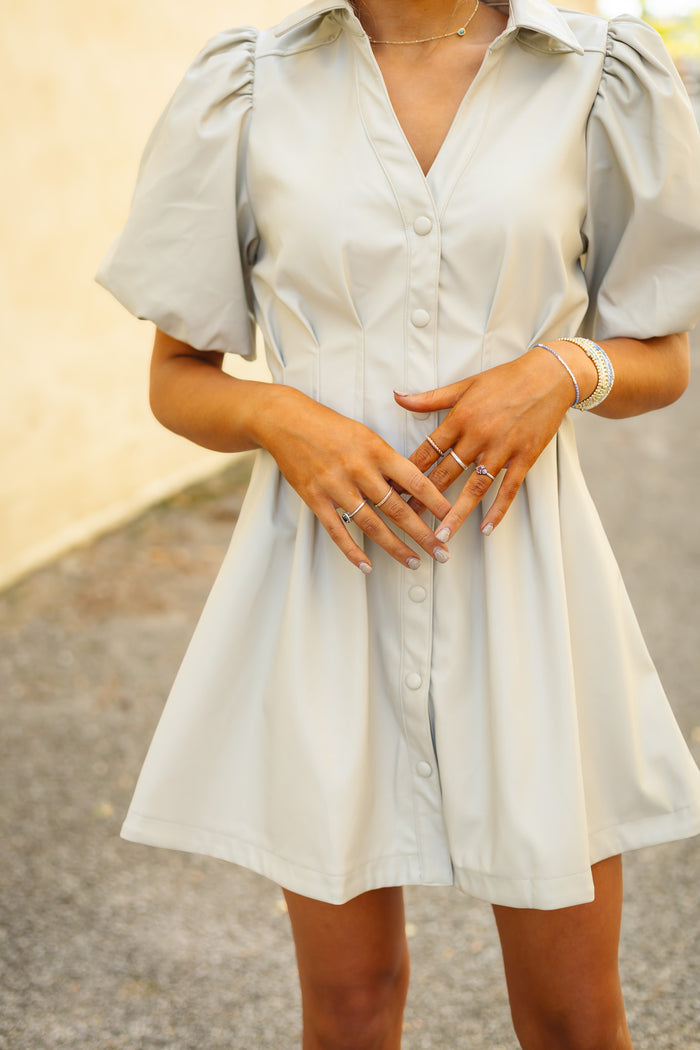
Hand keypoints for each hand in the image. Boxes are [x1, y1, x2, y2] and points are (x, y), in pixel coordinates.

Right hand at [251, 385, 451, 572]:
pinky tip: (368, 565)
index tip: (452, 519)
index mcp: (376, 450)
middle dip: (423, 534)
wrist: (286, 420)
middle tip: (442, 553)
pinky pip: (337, 530)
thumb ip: (387, 460)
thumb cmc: (330, 425)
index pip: (414, 481)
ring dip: (395, 547)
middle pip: (397, 509)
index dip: (436, 503)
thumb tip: (410, 488)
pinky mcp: (315, 498)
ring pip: (371, 524)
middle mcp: (359, 469)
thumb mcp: (366, 434)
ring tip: (414, 561)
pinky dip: (352, 551)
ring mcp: (336, 486)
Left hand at [395, 346, 579, 539]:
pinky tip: (486, 528)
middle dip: (424, 499)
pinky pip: (508, 488)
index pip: (427, 451)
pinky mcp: (524, 457)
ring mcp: (502, 449)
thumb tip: (398, 398)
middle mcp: (478, 436)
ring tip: (441, 536)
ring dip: (456, 513)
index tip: (393, 490)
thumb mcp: (464, 385)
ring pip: (474, 487)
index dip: (407, 472)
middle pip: (445, 474)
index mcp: (460, 418)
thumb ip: (430, 398)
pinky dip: (498, 510)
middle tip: (407, 520)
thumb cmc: (505, 379)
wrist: (549, 376)